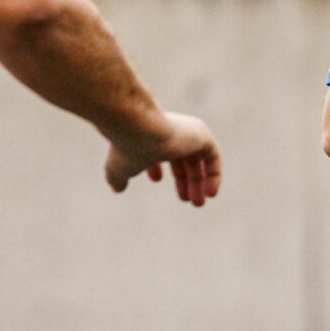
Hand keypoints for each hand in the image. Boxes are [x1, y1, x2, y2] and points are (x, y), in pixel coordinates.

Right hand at [105, 111, 221, 205]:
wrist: (137, 127)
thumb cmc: (126, 147)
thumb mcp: (118, 167)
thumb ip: (118, 177)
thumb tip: (117, 189)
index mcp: (149, 133)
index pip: (157, 149)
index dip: (156, 166)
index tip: (155, 181)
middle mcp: (170, 131)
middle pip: (182, 158)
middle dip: (185, 181)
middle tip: (188, 201)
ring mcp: (188, 132)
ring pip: (198, 160)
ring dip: (199, 183)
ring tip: (197, 203)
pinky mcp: (203, 135)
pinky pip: (213, 158)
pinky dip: (213, 176)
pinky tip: (209, 194)